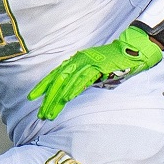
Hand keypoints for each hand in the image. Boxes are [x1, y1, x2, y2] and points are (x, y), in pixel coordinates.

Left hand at [28, 25, 161, 120]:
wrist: (131, 51)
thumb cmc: (113, 62)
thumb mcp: (93, 69)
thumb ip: (81, 77)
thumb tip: (69, 91)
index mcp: (76, 60)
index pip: (55, 74)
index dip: (43, 86)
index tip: (33, 98)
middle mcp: (79, 60)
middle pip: (58, 80)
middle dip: (48, 98)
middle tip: (41, 112)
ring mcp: (88, 62)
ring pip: (68, 82)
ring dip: (58, 98)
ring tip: (51, 112)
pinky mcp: (98, 66)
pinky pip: (83, 80)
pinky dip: (74, 89)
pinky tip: (66, 99)